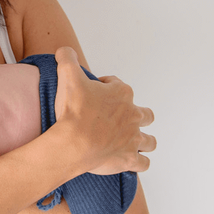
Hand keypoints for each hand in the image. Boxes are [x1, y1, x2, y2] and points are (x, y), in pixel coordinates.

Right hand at [52, 47, 155, 175]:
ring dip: (143, 140)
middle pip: (144, 114)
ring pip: (149, 140)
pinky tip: (130, 161)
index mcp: (122, 94)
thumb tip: (64, 50)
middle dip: (136, 115)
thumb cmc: (73, 111)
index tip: (92, 94)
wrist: (73, 142)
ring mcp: (133, 139)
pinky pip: (143, 163)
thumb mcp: (68, 76)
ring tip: (130, 141)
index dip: (106, 87)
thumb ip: (67, 59)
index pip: (118, 85)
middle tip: (117, 118)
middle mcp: (133, 115)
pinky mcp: (129, 159)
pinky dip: (139, 163)